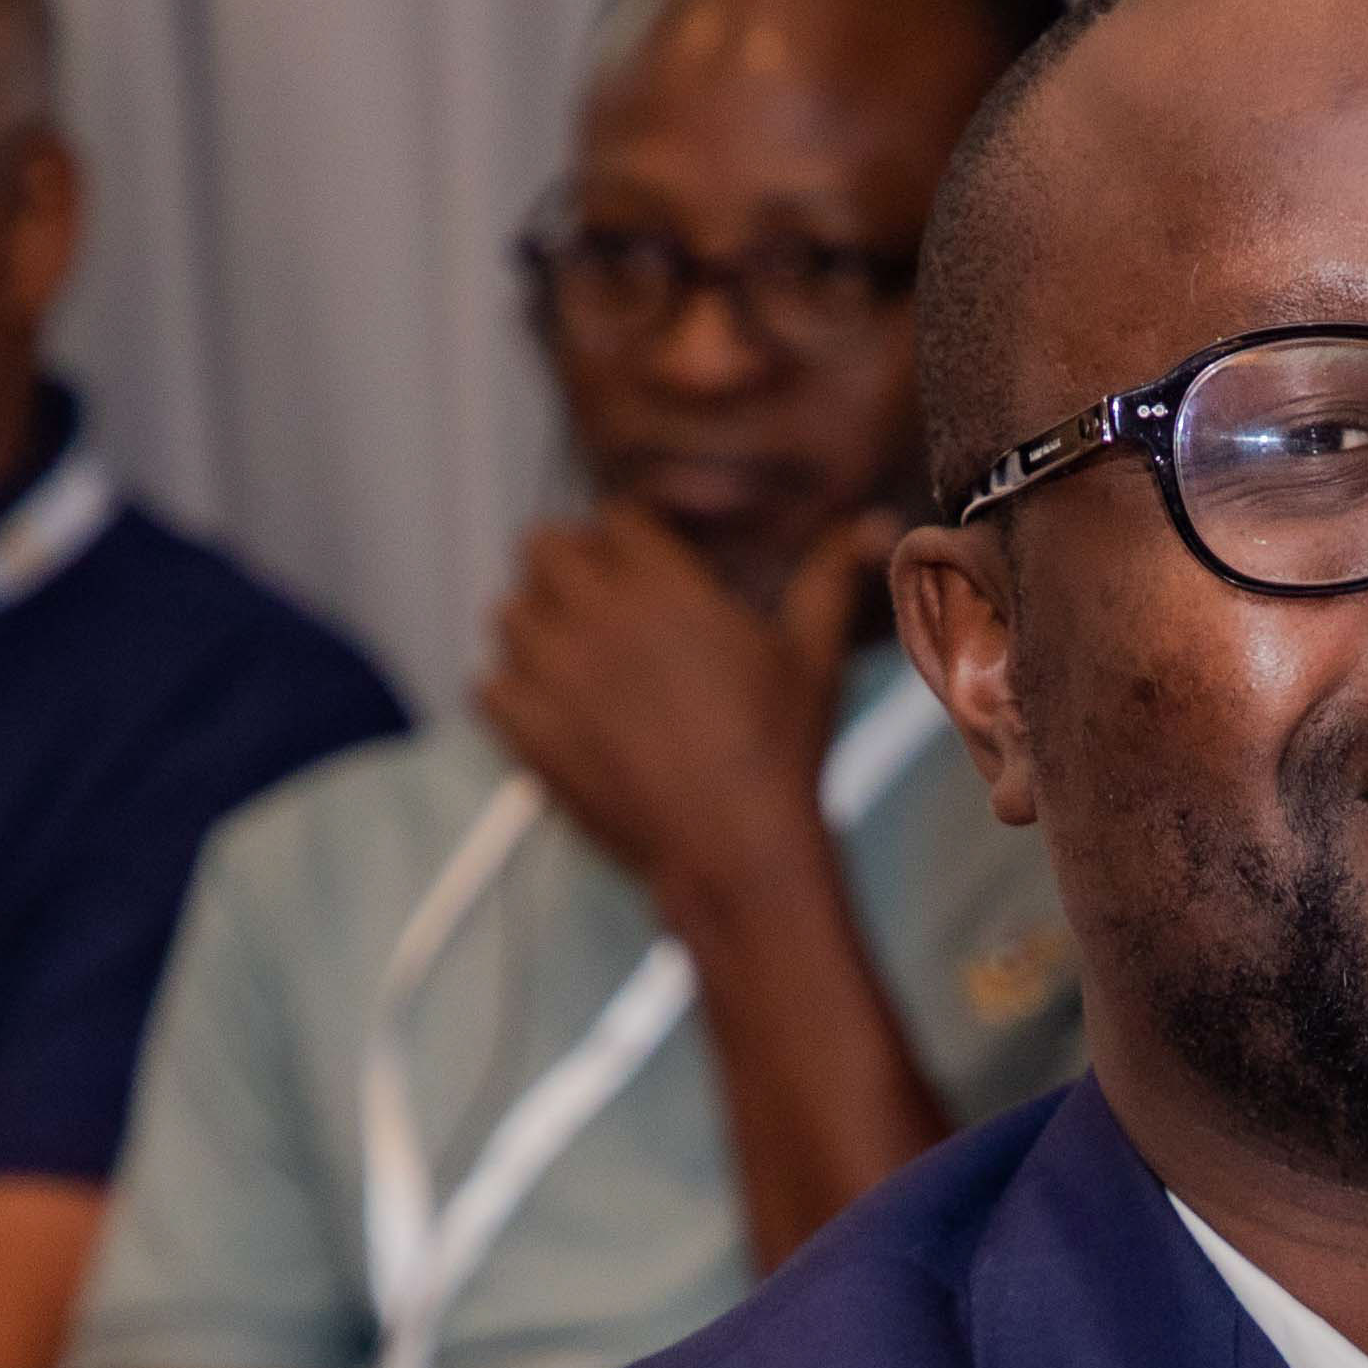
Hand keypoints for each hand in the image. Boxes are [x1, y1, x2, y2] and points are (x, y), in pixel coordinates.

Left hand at [479, 499, 884, 917]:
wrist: (734, 847)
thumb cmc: (781, 750)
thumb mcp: (813, 655)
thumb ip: (831, 577)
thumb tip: (879, 523)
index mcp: (663, 585)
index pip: (613, 520)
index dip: (626, 538)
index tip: (642, 567)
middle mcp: (597, 617)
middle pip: (544, 548)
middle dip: (569, 566)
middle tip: (599, 603)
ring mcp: (555, 674)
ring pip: (508, 611)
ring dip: (535, 623)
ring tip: (573, 654)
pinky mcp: (529, 732)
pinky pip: (487, 685)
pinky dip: (511, 690)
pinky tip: (550, 708)